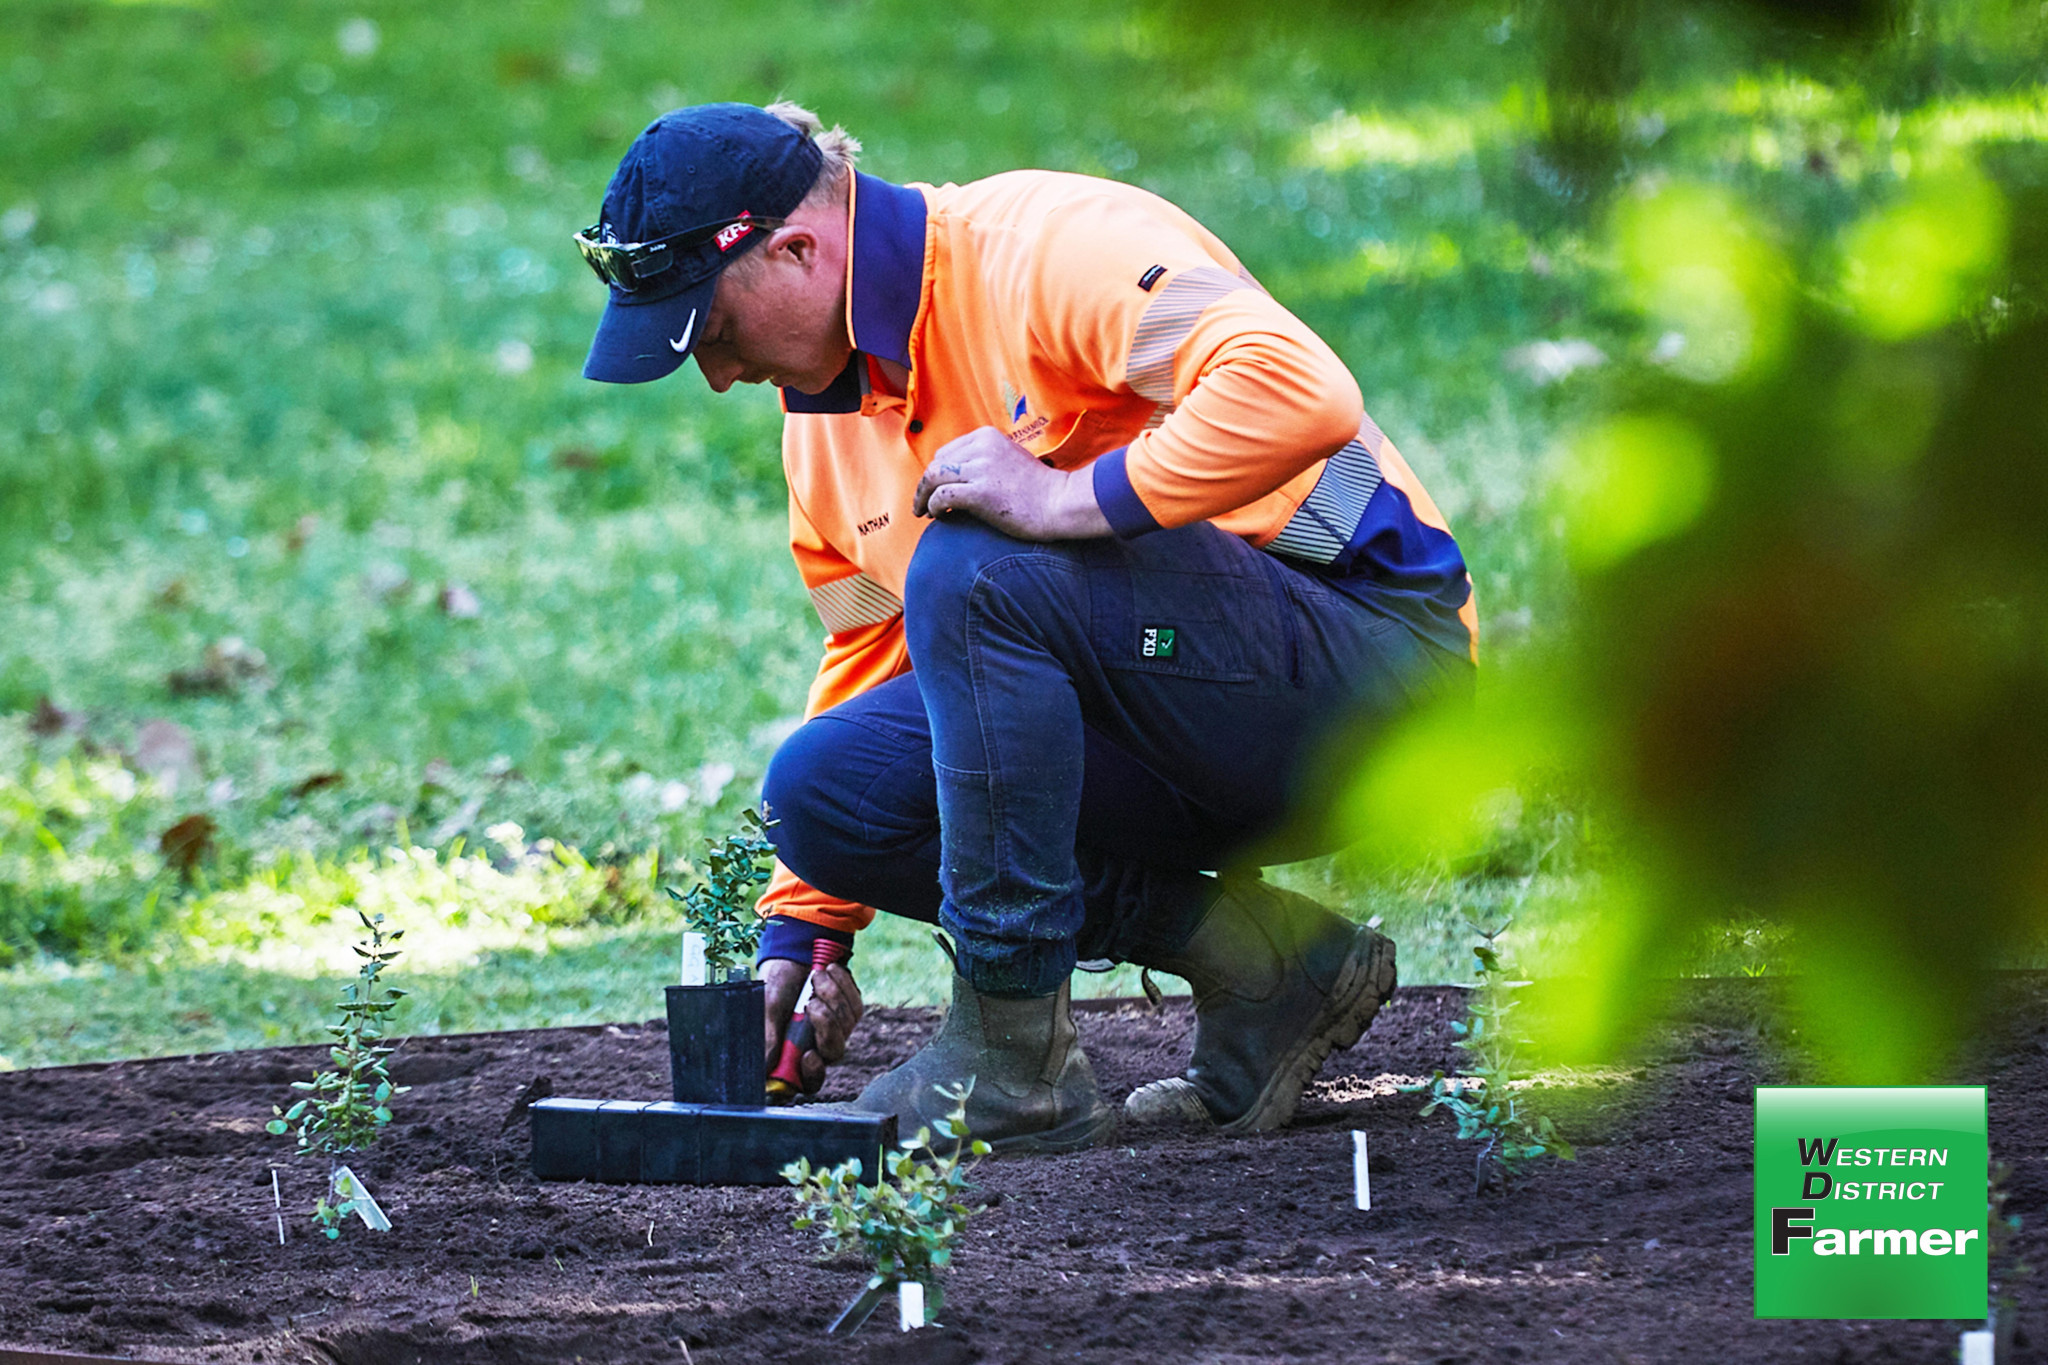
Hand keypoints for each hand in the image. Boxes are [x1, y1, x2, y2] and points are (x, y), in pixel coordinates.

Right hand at [761, 957, 864, 1094]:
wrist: (791, 955)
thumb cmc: (775, 986)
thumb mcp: (768, 1007)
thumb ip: (769, 1036)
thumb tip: (766, 1066)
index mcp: (794, 1052)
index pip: (809, 1080)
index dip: (813, 1073)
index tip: (808, 1056)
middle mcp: (818, 1045)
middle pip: (834, 1052)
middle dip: (827, 1025)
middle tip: (811, 1003)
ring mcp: (837, 1029)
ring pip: (847, 1025)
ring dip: (833, 997)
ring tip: (815, 976)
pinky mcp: (851, 1010)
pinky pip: (856, 1004)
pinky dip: (843, 985)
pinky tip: (830, 970)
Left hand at [913, 426, 1111, 539]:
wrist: (1061, 503)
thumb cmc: (1038, 489)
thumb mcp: (1009, 459)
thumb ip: (984, 460)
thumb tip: (955, 477)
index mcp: (987, 437)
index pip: (946, 452)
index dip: (937, 473)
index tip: (933, 491)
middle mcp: (982, 447)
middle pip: (936, 464)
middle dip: (925, 486)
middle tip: (923, 506)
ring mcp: (981, 468)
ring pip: (933, 477)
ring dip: (922, 497)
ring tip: (924, 512)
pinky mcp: (981, 492)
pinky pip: (942, 496)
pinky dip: (934, 506)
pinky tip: (939, 516)